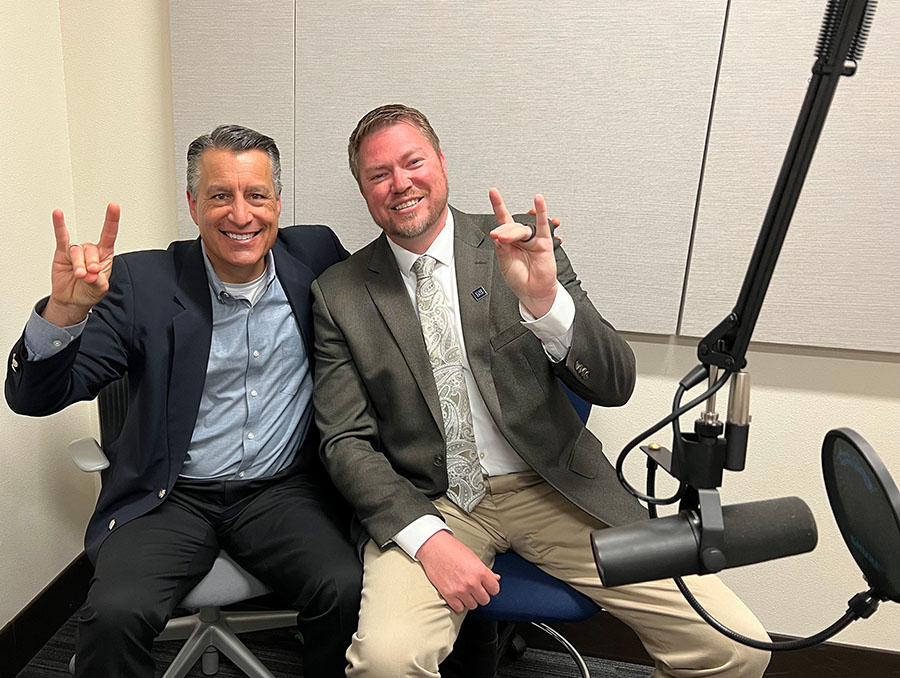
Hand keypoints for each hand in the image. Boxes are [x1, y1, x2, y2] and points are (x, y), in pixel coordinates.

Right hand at [43, 203, 119, 326]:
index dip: (111, 221)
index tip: (114, 207)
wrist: (72, 300)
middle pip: (91, 249)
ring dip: (78, 264)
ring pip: (77, 251)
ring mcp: (76, 251)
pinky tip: (58, 214)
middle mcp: (91, 251)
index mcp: (105, 255)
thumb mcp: (100, 289)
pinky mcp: (62, 253)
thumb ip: (99, 281)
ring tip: (80, 275)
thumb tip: (93, 273)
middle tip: (90, 275)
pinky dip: (59, 225)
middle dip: (91, 263)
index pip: (109, 235)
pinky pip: (61, 237)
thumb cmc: (88, 292)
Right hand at [416, 531, 499, 611]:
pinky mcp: (448, 594)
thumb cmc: (453, 549)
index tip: (487, 586)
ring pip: (473, 605)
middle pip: (485, 600)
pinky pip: (459, 608)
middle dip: (481, 595)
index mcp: (480, 571)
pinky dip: (459, 603)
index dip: (491, 588)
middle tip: (475, 588)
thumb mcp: (473, 558)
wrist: (434, 547)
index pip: (495, 589)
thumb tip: (496, 578)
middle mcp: (472, 582)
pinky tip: (457, 595)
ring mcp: (460, 590)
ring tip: (465, 591)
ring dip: (470, 599)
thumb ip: (486, 571)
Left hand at [489, 189, 557, 317]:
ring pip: (523, 229)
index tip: (493, 192)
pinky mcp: (544, 242)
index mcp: (508, 242)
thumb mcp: (504, 264)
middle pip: (510, 226)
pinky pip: (543, 225)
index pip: (502, 220)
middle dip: (504, 231)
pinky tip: (538, 201)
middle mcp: (519, 238)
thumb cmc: (519, 279)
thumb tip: (500, 235)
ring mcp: (531, 239)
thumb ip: (502, 249)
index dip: (498, 205)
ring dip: (514, 232)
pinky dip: (541, 212)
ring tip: (507, 238)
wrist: (533, 291)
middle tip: (499, 238)